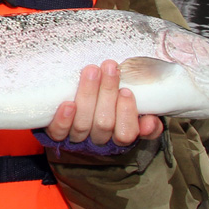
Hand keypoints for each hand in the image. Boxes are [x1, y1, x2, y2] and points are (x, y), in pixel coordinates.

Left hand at [44, 60, 163, 145]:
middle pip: (104, 124)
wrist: (74, 110)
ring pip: (82, 124)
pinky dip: (63, 119)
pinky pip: (58, 131)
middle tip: (110, 67)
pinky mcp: (56, 134)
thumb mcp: (133, 113)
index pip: (126, 134)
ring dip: (88, 95)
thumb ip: (146, 120)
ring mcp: (76, 138)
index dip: (127, 114)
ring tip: (92, 70)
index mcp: (118, 136)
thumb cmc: (110, 107)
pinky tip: (67, 104)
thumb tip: (152, 122)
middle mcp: (97, 140)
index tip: (126, 91)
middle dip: (107, 93)